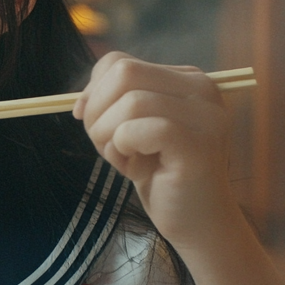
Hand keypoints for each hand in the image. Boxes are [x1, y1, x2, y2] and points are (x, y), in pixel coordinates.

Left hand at [73, 51, 237, 248]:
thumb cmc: (164, 177)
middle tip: (106, 145)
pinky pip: (137, 129)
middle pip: (123, 73)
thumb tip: (79, 102)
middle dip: (97, 111)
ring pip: (129, 101)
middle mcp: (202, 89)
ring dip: (108, 135)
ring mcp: (204, 115)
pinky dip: (122, 148)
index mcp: (188, 79)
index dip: (93, 91)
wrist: (199, 223)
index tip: (90, 121)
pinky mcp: (198, 145)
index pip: (120, 62)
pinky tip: (134, 168)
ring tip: (123, 160)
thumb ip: (115, 105)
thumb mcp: (135, 130)